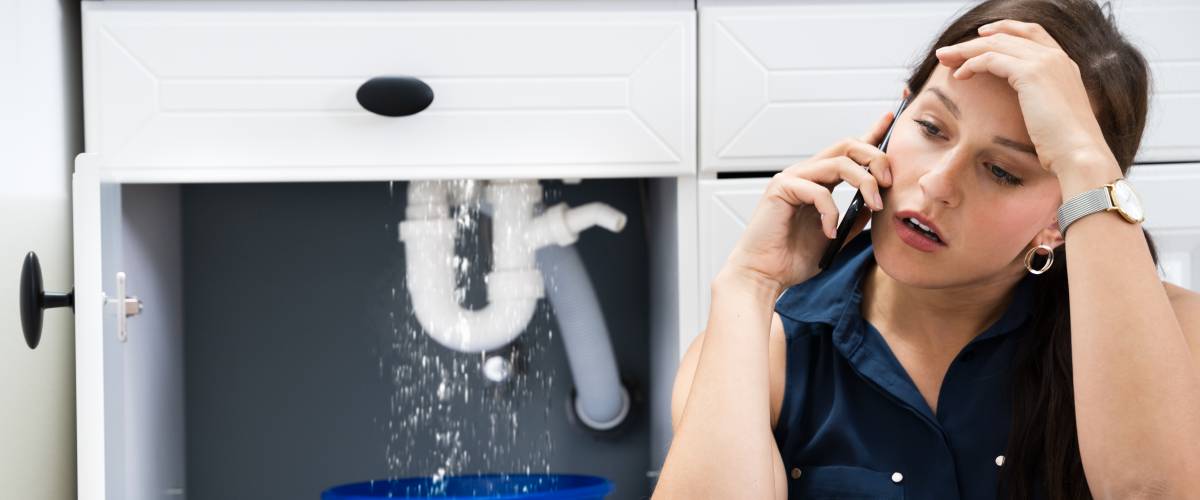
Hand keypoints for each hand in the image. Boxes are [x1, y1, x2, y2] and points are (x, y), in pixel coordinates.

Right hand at [721, 112, 895, 293]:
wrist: (765, 275)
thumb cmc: (792, 258)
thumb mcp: (836, 236)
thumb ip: (854, 218)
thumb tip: (876, 203)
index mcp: (819, 182)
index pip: (848, 152)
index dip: (870, 133)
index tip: (890, 119)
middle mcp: (806, 174)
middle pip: (847, 145)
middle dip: (875, 157)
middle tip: (889, 182)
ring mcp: (792, 178)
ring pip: (839, 162)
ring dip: (865, 182)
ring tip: (874, 205)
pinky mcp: (781, 188)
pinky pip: (819, 191)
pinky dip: (831, 212)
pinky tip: (829, 231)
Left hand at [933, 20, 1116, 175]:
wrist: (1080, 153)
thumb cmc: (1065, 145)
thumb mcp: (1055, 114)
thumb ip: (1043, 99)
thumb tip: (1028, 105)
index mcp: (1064, 63)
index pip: (1032, 32)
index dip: (1005, 29)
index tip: (981, 35)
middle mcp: (1056, 56)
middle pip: (1007, 36)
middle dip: (974, 41)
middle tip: (949, 51)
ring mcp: (1045, 62)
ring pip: (995, 44)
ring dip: (965, 50)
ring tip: (945, 59)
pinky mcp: (1030, 73)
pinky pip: (990, 59)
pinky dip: (971, 64)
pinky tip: (959, 76)